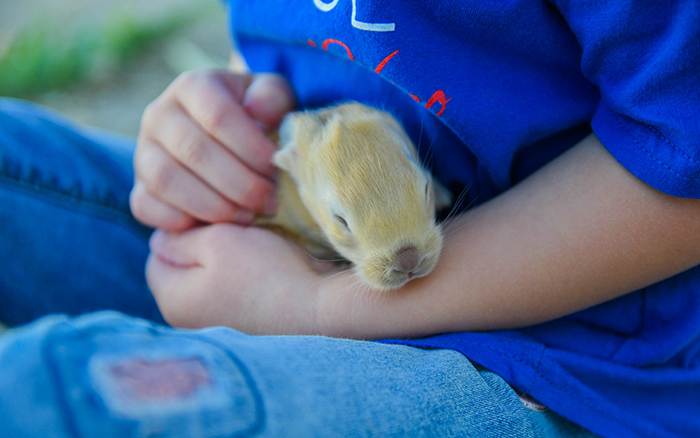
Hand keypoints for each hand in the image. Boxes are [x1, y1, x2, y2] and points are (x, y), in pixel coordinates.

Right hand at [130, 70, 295, 230]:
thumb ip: (273, 97)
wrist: (229, 143)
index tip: (276, 169)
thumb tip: (256, 110)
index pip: (218, 116)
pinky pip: (145, 207)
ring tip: (248, 215)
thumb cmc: (258, 118)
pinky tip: (216, 226)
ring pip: (166, 180)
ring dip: (213, 205)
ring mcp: (143, 151)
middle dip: (239, 183)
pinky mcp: (138, 187)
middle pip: (194, 151)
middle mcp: (160, 114)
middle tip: (269, 201)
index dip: (251, 147)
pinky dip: (181, 222)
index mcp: (193, 87)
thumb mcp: (273, 98)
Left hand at [146, 224, 334, 333]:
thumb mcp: (216, 242)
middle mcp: (187, 322)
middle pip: (182, 268)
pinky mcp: (242, 326)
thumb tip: (160, 241)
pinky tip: (263, 267)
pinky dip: (241, 276)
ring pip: (207, 278)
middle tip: (233, 231)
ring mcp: (216, 327)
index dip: (183, 228)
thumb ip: (180, 239)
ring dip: (223, 260)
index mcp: (172, 301)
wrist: (318, 308)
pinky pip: (229, 291)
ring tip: (251, 248)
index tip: (214, 220)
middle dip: (201, 246)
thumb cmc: (266, 272)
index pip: (158, 253)